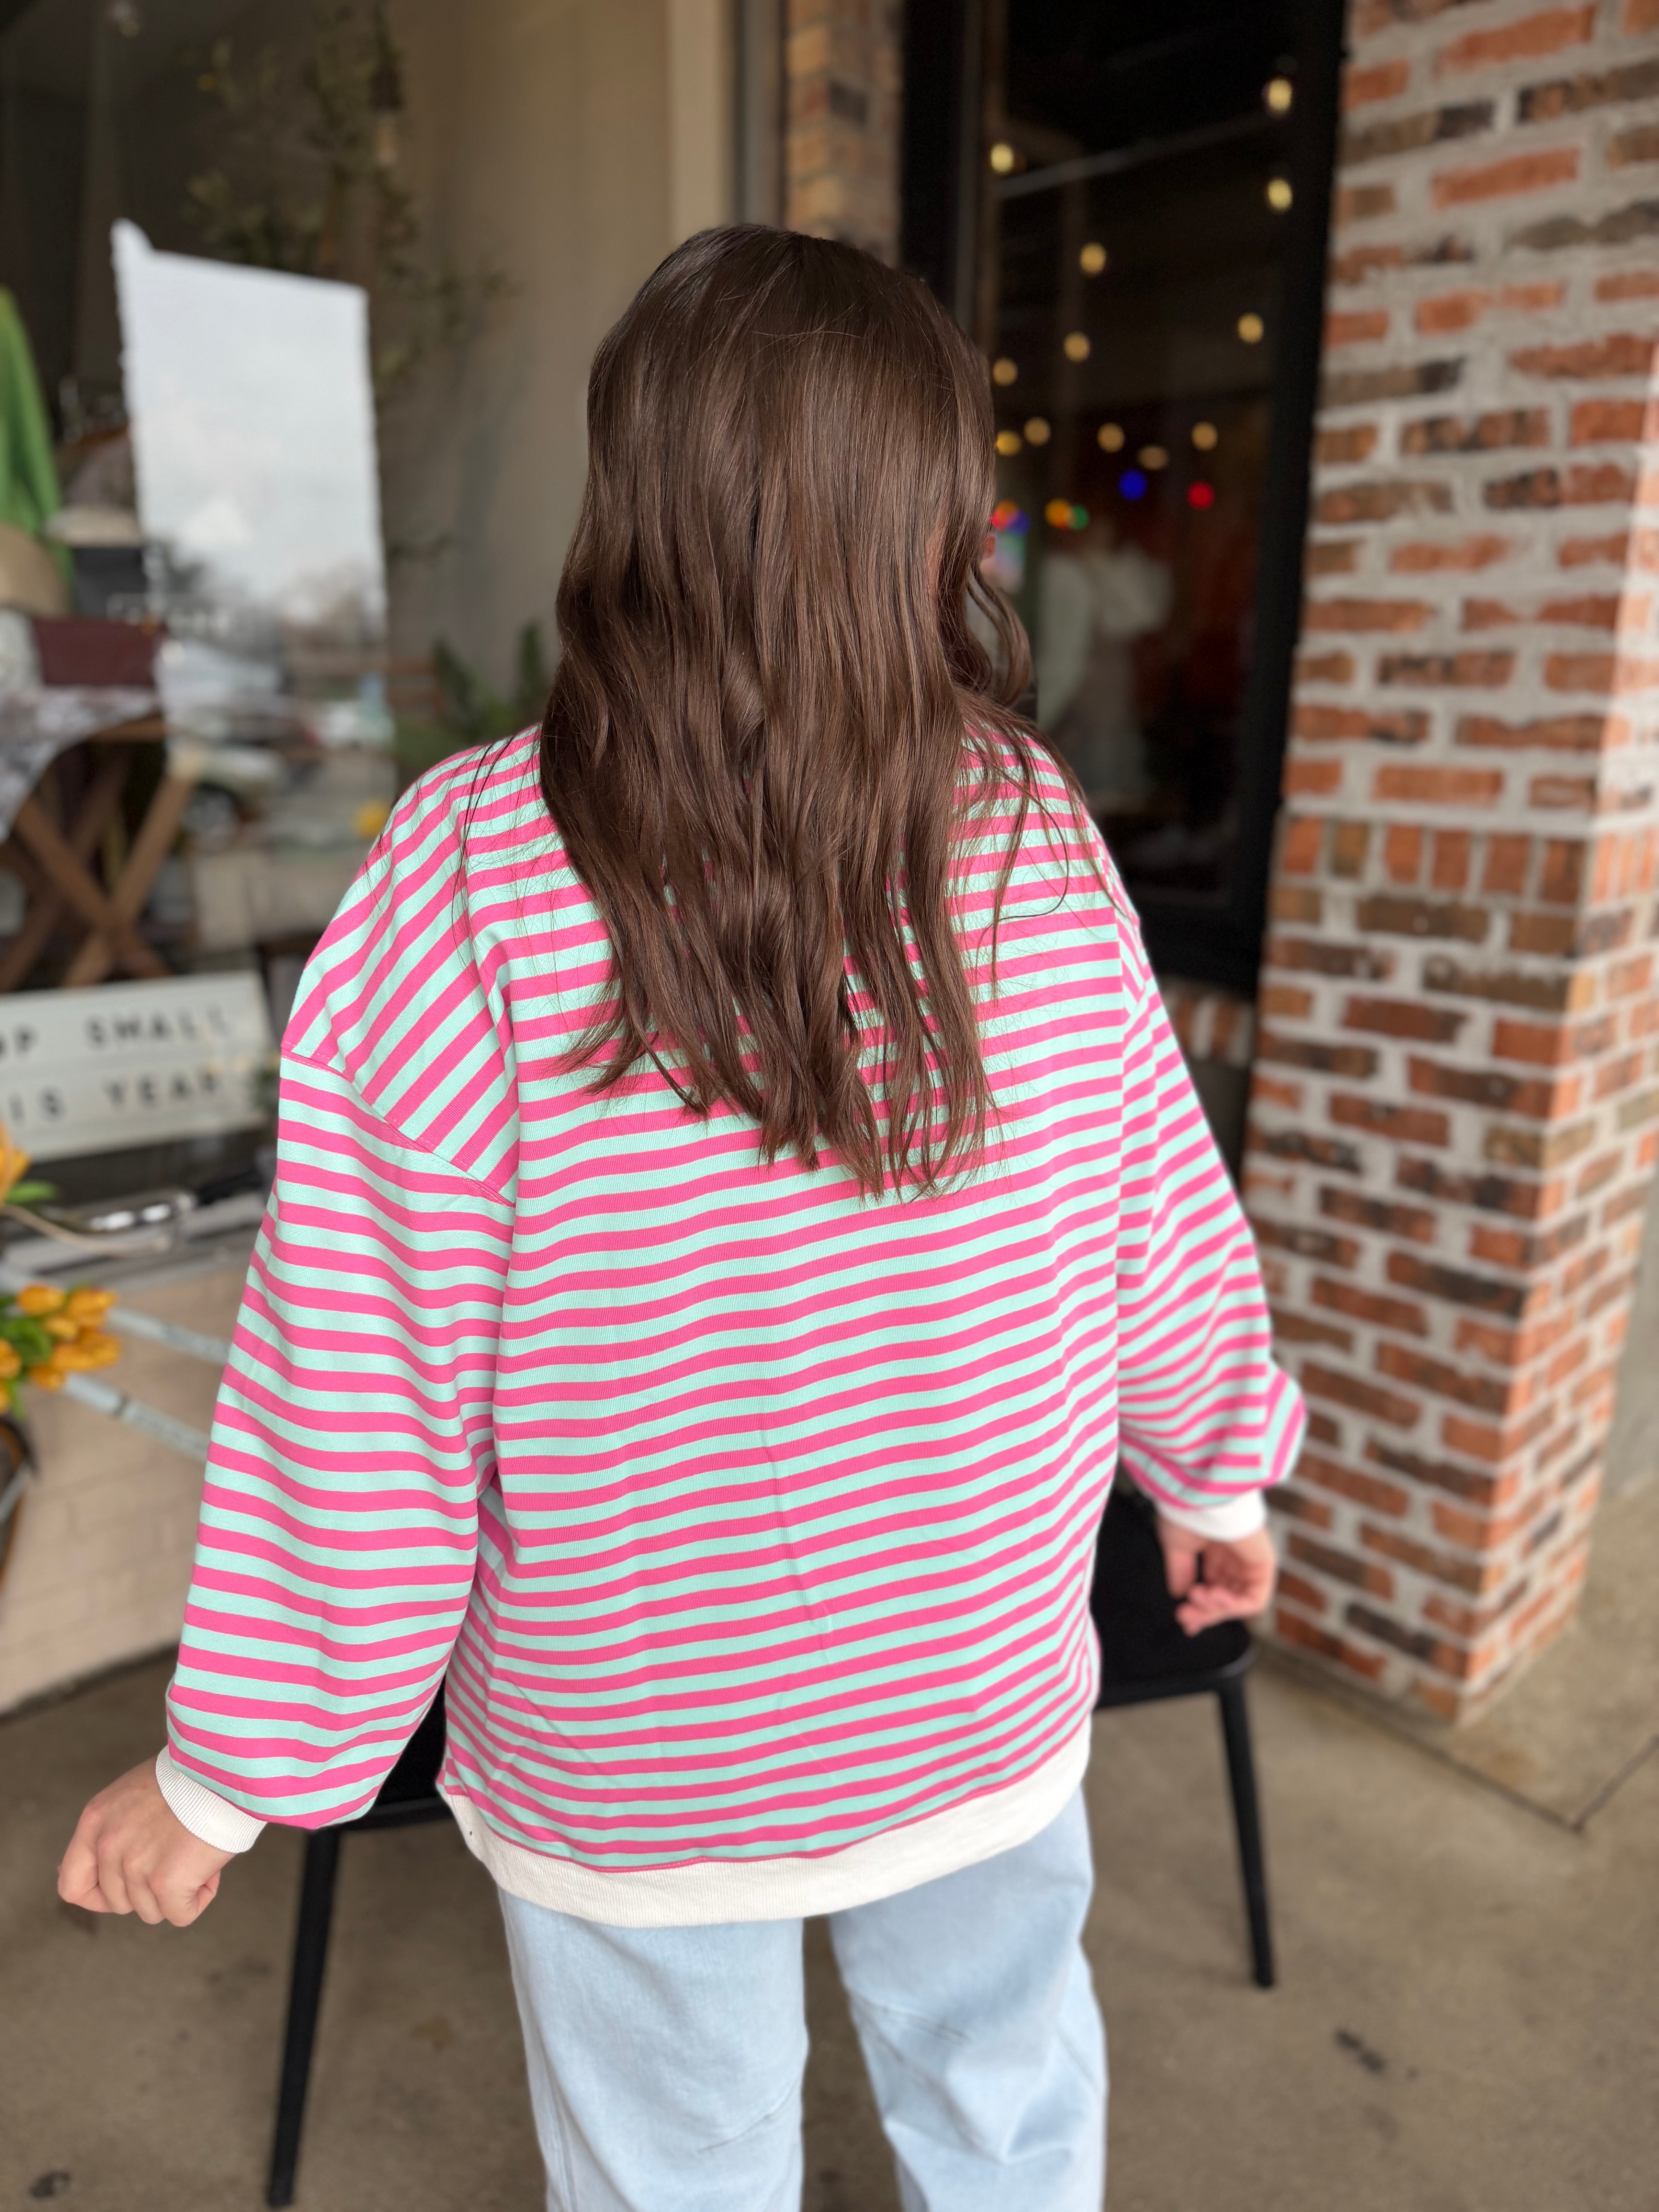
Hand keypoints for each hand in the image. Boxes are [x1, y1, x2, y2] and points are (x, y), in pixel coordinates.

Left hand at [58, 1760, 233, 1925]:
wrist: (224, 1765)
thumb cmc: (188, 1774)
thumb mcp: (133, 1795)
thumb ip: (114, 1830)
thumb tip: (101, 1875)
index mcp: (94, 1822)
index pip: (72, 1885)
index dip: (98, 1897)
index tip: (127, 1887)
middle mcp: (107, 1846)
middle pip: (119, 1902)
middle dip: (150, 1888)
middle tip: (178, 1856)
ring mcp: (135, 1867)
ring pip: (152, 1911)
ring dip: (178, 1890)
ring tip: (197, 1852)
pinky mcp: (166, 1883)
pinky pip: (181, 1914)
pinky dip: (199, 1897)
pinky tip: (210, 1868)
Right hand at [1156, 1518, 1276, 1635]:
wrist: (1202, 1495)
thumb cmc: (1187, 1511)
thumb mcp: (1177, 1547)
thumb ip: (1181, 1573)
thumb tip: (1180, 1595)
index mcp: (1216, 1549)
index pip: (1214, 1587)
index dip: (1201, 1608)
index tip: (1184, 1620)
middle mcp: (1235, 1556)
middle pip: (1225, 1598)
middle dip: (1205, 1612)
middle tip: (1184, 1616)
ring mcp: (1250, 1561)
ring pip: (1238, 1602)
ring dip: (1216, 1608)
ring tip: (1197, 1597)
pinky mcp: (1264, 1564)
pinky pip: (1254, 1600)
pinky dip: (1234, 1606)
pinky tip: (1215, 1597)